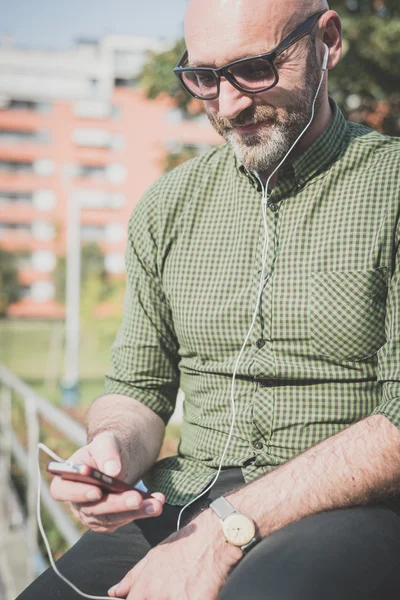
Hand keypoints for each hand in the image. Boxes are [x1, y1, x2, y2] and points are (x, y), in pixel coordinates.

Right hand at [50, 431, 164, 531]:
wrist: (119, 460)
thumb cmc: (106, 449)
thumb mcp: (106, 442)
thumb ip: (107, 452)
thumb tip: (113, 471)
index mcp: (66, 479)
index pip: (62, 491)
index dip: (78, 493)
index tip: (97, 491)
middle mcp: (76, 502)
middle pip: (92, 509)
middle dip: (117, 504)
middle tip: (137, 498)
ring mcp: (91, 515)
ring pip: (111, 518)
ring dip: (135, 512)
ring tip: (155, 503)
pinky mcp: (109, 521)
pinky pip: (124, 520)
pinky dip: (142, 513)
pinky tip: (155, 503)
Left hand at [108, 509, 241, 598]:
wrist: (212, 537)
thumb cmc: (185, 544)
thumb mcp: (154, 555)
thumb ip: (133, 576)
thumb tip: (115, 591)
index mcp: (146, 587)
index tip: (146, 598)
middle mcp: (159, 595)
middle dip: (159, 598)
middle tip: (169, 589)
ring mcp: (179, 599)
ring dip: (176, 597)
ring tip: (183, 586)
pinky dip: (195, 598)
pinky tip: (196, 591)